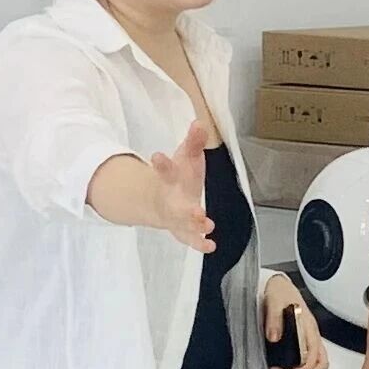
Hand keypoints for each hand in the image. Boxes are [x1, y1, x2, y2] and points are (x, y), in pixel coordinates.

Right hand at [149, 118, 215, 252]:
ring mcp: (175, 216)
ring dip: (194, 226)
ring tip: (207, 226)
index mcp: (171, 178)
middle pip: (176, 205)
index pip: (165, 169)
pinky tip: (211, 246)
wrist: (162, 200)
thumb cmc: (179, 175)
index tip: (157, 157)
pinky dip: (199, 243)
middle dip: (185, 210)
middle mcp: (171, 199)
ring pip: (183, 224)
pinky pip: (189, 239)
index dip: (162, 163)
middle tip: (196, 212)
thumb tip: (200, 122)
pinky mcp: (181, 229)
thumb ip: (193, 142)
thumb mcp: (186, 156)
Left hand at [261, 274, 326, 368]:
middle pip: (319, 365)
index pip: (315, 355)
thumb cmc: (281, 292)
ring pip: (312, 366)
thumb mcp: (275, 300)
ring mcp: (305, 341)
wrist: (279, 287)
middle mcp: (310, 337)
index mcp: (308, 327)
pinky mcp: (297, 343)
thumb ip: (274, 318)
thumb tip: (274, 336)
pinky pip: (302, 362)